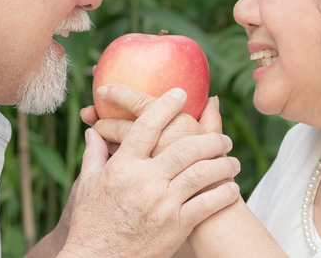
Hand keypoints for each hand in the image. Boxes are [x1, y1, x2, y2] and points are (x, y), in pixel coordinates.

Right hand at [60, 88, 240, 256]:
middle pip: (185, 147)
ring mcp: (163, 203)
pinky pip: (207, 204)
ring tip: (232, 161)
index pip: (147, 126)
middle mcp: (145, 180)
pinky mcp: (176, 226)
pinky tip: (232, 189)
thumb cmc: (91, 222)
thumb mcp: (87, 185)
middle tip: (223, 138)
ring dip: (223, 163)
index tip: (180, 94)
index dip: (165, 106)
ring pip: (202, 173)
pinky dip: (223, 193)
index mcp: (123, 166)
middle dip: (209, 139)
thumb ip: (95, 154)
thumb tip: (93, 131)